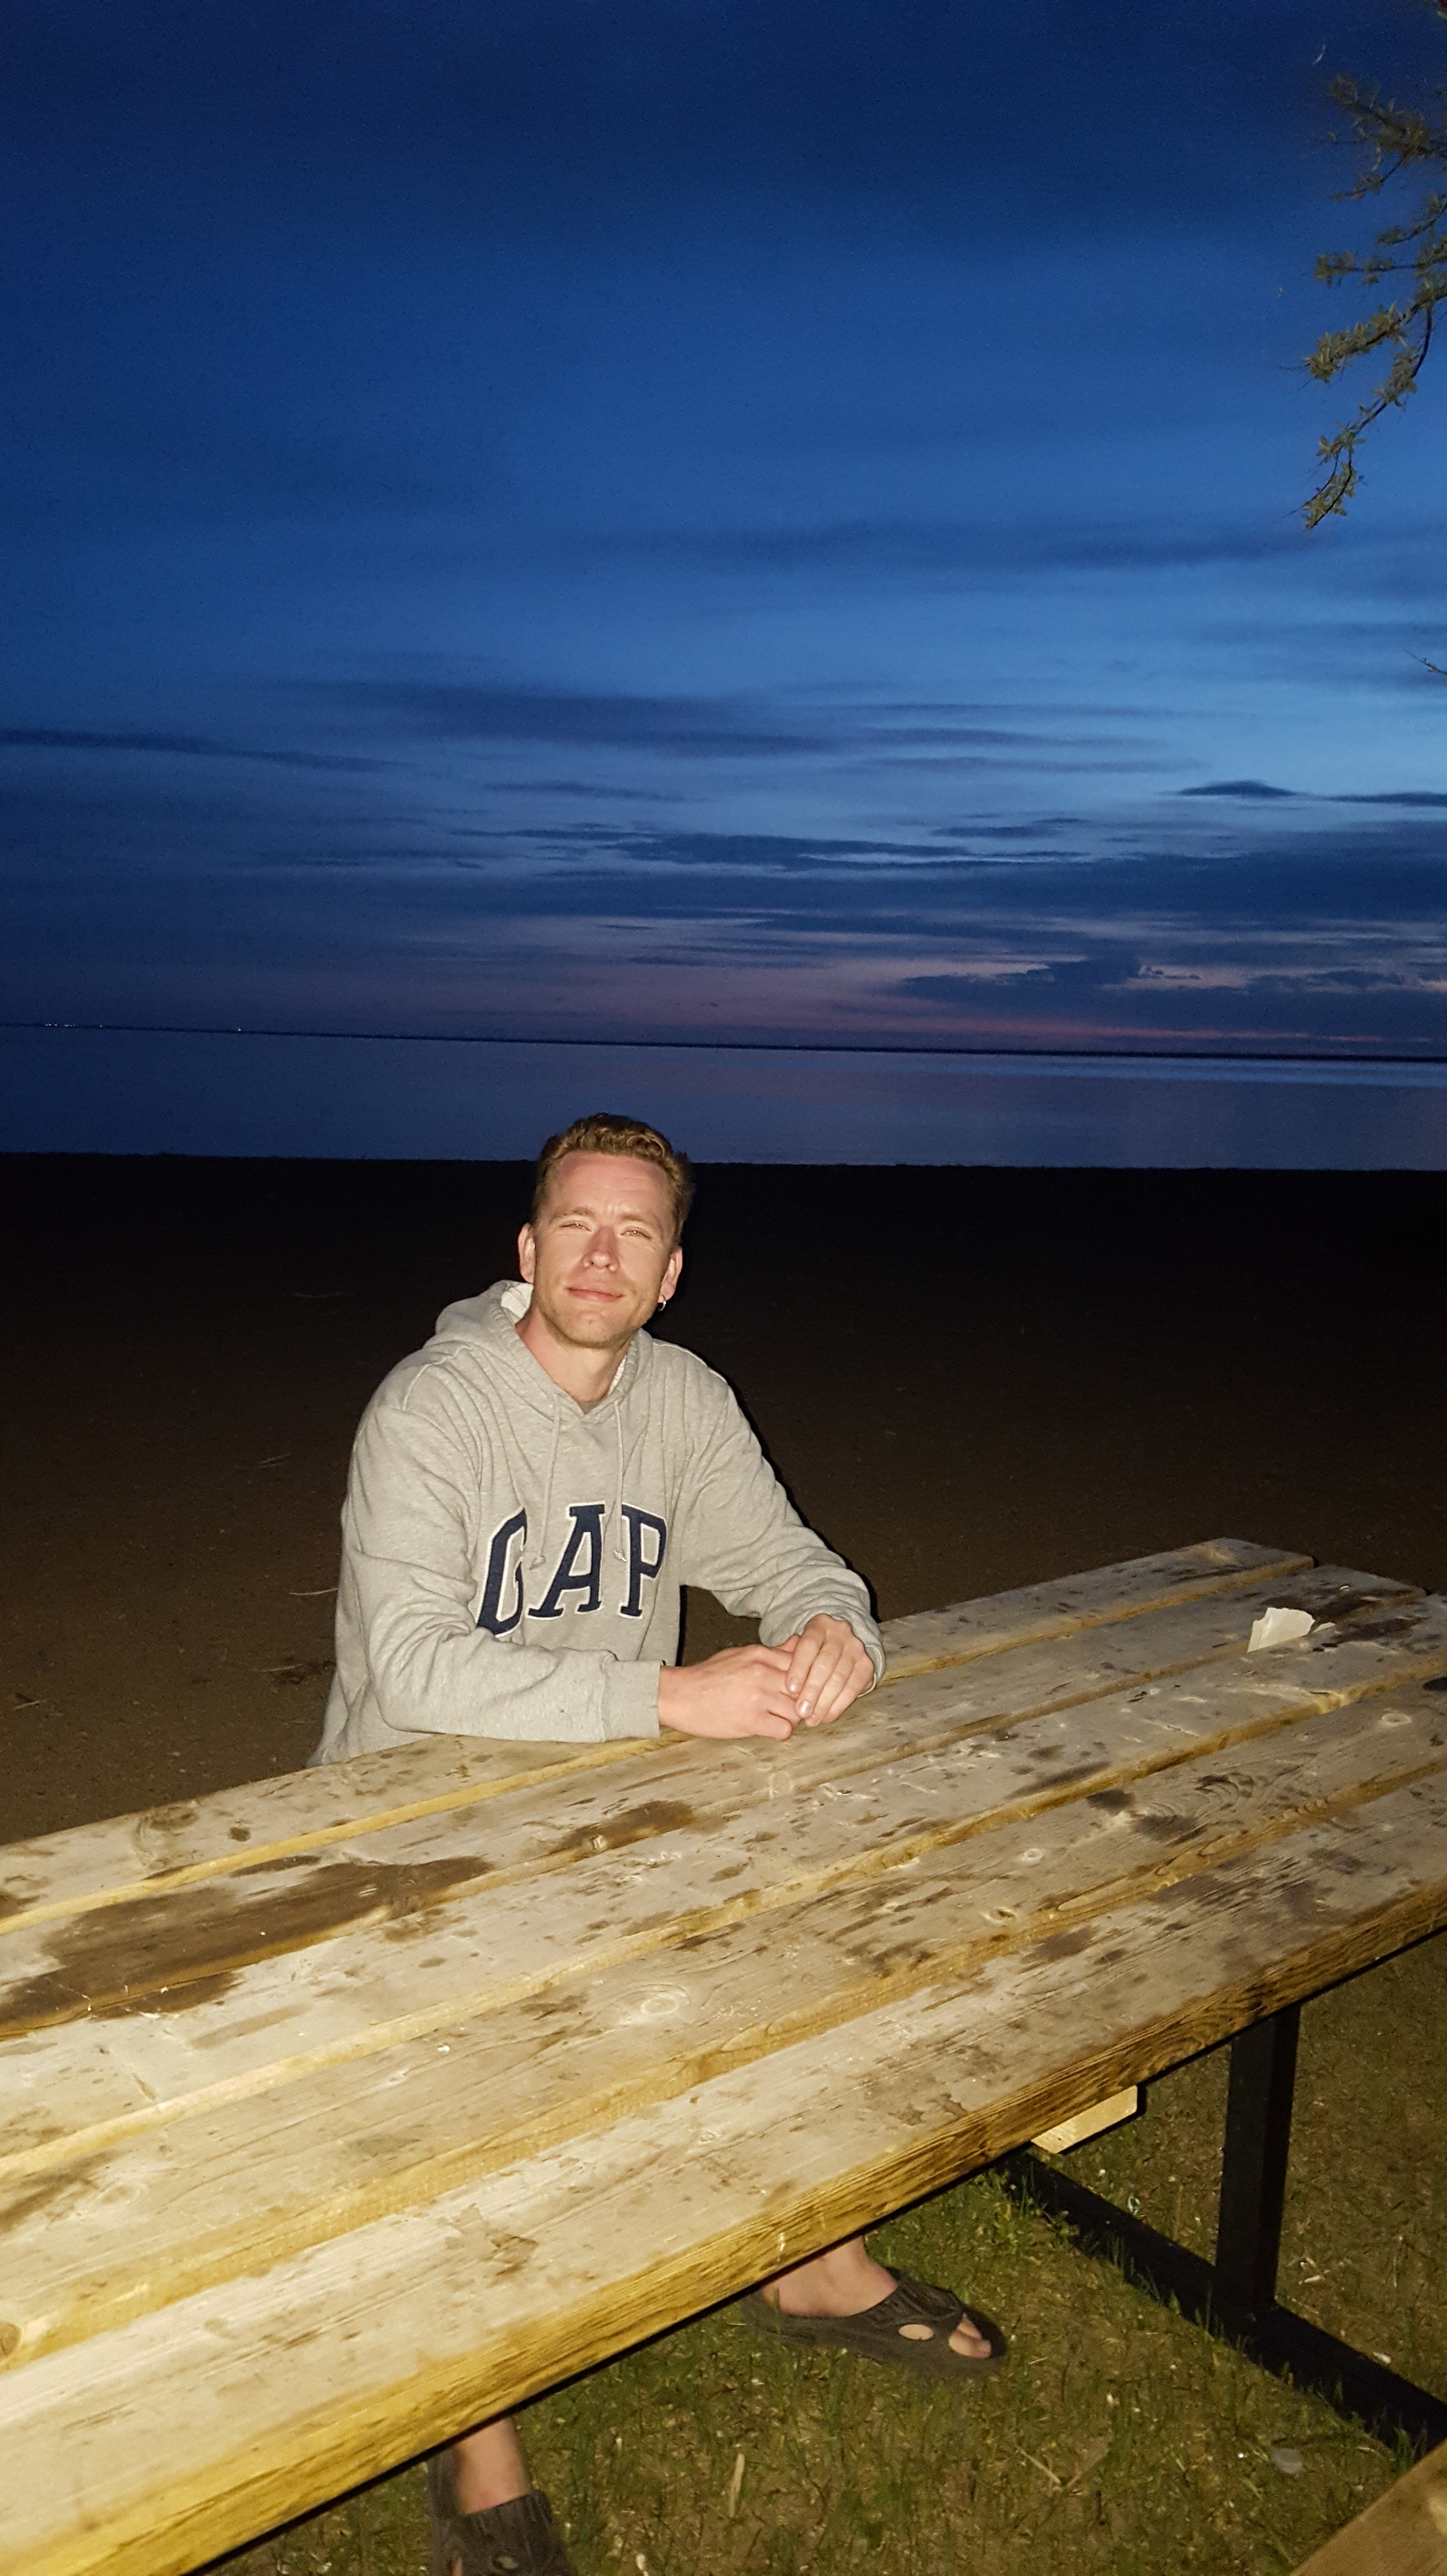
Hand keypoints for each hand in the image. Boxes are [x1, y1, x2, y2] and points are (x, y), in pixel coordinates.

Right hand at [657, 1643, 799, 1739]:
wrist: (678, 1695)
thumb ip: (773, 1652)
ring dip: (792, 1717)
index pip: (803, 1663)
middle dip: (803, 1700)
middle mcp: (762, 1673)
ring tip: (779, 1717)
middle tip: (794, 1706)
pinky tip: (770, 1728)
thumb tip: (798, 1643)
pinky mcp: (751, 1720)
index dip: (807, 1679)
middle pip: (805, 1688)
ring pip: (798, 1710)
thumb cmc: (708, 1676)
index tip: (802, 1688)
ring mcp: (758, 1697)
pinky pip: (784, 1729)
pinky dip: (781, 1732)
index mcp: (760, 1654)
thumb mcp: (741, 1654)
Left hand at [779, 1613, 872, 1726]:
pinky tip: (826, 1717)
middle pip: (825, 1663)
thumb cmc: (809, 1651)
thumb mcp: (795, 1647)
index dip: (799, 1668)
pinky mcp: (866, 1665)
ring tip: (811, 1719)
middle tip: (800, 1711)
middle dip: (812, 1690)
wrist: (838, 1644)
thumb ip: (786, 1659)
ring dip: (825, 1702)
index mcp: (819, 1624)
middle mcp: (841, 1632)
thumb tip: (774, 1678)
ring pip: (840, 1677)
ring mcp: (856, 1648)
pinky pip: (854, 1688)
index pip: (808, 1645)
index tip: (790, 1689)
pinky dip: (839, 1706)